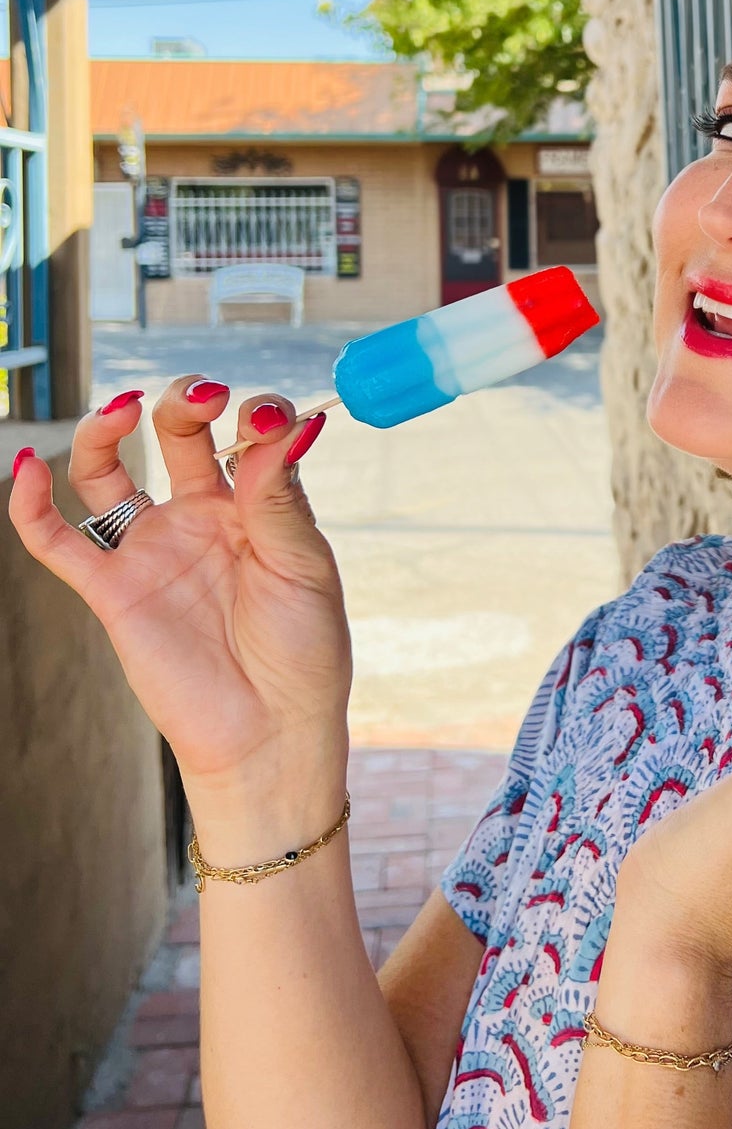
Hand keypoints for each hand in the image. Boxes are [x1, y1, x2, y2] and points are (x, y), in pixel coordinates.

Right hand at [9, 381, 348, 828]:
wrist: (270, 732)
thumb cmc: (303, 651)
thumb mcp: (305, 569)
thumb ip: (283, 500)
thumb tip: (288, 427)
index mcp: (258, 504)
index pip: (248, 433)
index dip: (258, 414)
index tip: (267, 417)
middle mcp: (201, 515)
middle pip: (178, 435)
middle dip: (186, 402)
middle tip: (205, 396)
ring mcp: (153, 549)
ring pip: (107, 474)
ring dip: (107, 430)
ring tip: (125, 407)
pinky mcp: (113, 591)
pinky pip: (57, 542)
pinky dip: (30, 505)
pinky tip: (26, 468)